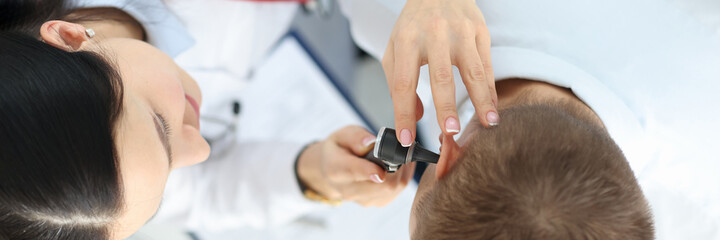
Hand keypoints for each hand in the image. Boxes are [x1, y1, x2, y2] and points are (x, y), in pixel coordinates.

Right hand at [297, 126, 415, 206]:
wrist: (333, 169)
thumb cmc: (339, 149)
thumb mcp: (342, 135)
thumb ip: (356, 137)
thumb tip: (371, 142)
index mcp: (336, 170)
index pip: (355, 173)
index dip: (372, 170)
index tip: (384, 165)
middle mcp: (349, 190)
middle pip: (382, 185)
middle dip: (396, 166)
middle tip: (400, 150)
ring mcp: (363, 200)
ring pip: (394, 188)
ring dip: (402, 171)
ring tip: (400, 156)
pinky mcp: (376, 202)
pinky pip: (397, 191)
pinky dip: (402, 177)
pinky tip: (399, 166)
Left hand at [382, 0, 497, 146]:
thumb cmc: (415, 24)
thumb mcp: (395, 47)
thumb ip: (398, 83)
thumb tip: (416, 117)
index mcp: (407, 40)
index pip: (403, 83)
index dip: (404, 114)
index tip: (407, 139)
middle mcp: (434, 35)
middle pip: (441, 77)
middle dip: (445, 108)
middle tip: (449, 133)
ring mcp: (460, 32)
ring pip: (472, 72)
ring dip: (480, 101)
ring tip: (487, 124)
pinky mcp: (480, 31)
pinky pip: (487, 65)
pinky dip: (490, 89)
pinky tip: (491, 108)